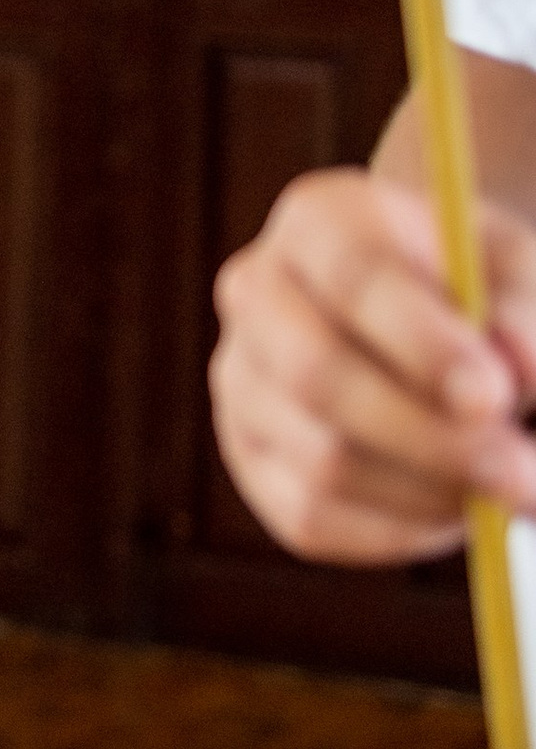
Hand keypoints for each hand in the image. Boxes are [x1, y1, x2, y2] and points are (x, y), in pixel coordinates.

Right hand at [209, 168, 535, 564]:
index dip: (420, 341)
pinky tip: (456, 505)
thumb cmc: (482, 288)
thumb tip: (516, 375)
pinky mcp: (249, 458)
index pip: (353, 277)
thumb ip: (524, 315)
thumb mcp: (516, 276)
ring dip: (431, 491)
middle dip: (428, 437)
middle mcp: (257, 293)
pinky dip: (399, 528)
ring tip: (510, 491)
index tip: (493, 396)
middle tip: (523, 478)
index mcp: (318, 220)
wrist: (432, 316)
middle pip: (316, 374)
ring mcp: (241, 379)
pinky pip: (313, 517)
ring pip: (321, 458)